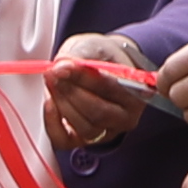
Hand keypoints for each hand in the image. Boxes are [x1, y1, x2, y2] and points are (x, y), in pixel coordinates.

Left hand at [31, 29, 171, 150]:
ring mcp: (107, 131)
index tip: (63, 66)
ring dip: (62, 104)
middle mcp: (126, 116)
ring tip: (52, 82)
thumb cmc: (102, 57)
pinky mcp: (85, 140)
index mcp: (137, 91)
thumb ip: (80, 54)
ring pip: (84, 128)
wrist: (101, 65)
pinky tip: (49, 105)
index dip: (84, 78)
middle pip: (98, 112)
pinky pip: (66, 141)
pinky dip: (53, 125)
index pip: (111, 88)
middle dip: (71, 92)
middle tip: (54, 73)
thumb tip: (62, 66)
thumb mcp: (94, 45)